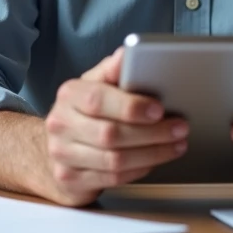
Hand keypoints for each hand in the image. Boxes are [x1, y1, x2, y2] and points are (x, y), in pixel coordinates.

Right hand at [41, 47, 188, 205]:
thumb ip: (113, 70)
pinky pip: (112, 179)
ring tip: (176, 145)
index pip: (98, 100)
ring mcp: (62, 155)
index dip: (131, 107)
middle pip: (110, 134)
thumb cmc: (83, 112)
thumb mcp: (95, 84)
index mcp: (69, 95)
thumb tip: (128, 53)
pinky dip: (139, 170)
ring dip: (152, 154)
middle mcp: (61, 125)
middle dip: (152, 133)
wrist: (53, 147)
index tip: (159, 109)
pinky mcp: (70, 180)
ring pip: (114, 161)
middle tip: (179, 128)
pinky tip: (154, 160)